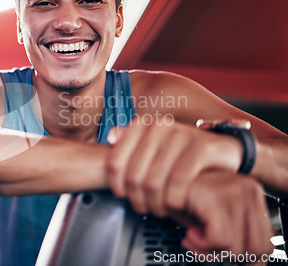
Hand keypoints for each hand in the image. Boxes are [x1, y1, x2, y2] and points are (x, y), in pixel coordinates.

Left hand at [105, 118, 242, 215]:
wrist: (223, 150)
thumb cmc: (182, 153)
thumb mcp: (154, 146)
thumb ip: (131, 143)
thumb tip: (111, 137)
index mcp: (142, 126)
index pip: (114, 163)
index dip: (117, 186)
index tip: (124, 196)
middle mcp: (158, 126)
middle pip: (134, 176)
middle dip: (138, 200)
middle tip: (146, 208)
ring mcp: (180, 135)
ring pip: (153, 181)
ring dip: (155, 204)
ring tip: (160, 209)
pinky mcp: (201, 147)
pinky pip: (178, 181)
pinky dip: (174, 199)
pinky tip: (176, 204)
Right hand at [181, 171, 271, 257]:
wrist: (155, 175)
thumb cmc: (180, 195)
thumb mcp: (211, 217)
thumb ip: (231, 234)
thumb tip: (250, 263)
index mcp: (250, 194)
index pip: (264, 243)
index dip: (241, 256)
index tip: (221, 252)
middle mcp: (247, 190)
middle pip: (256, 248)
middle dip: (225, 256)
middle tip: (203, 246)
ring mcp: (233, 191)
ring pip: (237, 247)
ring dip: (209, 250)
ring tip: (192, 236)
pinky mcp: (215, 197)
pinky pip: (219, 238)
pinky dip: (201, 243)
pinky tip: (189, 232)